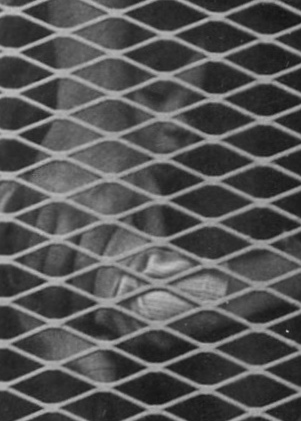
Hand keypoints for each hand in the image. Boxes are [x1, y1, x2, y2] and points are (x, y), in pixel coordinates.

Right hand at [5, 119, 155, 316]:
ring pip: (33, 250)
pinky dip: (17, 251)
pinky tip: (22, 266)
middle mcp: (78, 205)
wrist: (97, 110)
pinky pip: (18, 228)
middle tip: (58, 310)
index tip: (85, 311)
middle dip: (55, 294)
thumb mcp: (148, 188)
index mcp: (110, 209)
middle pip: (56, 265)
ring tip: (40, 294)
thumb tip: (163, 263)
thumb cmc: (129, 155)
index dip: (84, 294)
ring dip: (33, 277)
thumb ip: (151, 226)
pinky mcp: (32, 186)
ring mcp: (51, 195)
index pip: (91, 266)